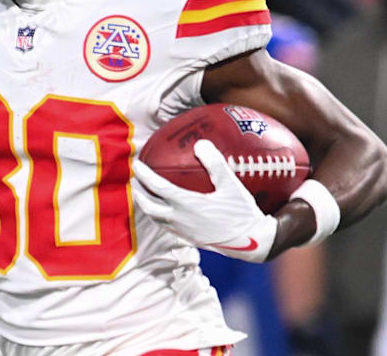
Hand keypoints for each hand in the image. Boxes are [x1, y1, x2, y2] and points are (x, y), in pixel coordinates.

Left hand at [133, 139, 277, 261]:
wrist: (252, 242)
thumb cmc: (242, 212)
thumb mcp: (231, 184)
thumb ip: (215, 163)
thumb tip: (201, 143)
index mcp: (187, 205)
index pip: (157, 188)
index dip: (144, 175)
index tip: (136, 164)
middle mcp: (180, 219)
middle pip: (149, 207)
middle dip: (139, 193)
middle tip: (135, 181)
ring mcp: (183, 231)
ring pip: (156, 219)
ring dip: (147, 206)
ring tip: (145, 195)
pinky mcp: (189, 239)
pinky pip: (167, 227)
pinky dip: (159, 216)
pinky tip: (166, 210)